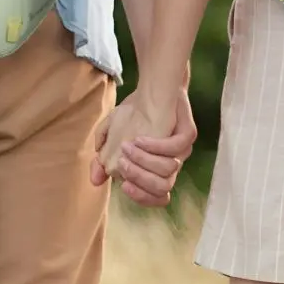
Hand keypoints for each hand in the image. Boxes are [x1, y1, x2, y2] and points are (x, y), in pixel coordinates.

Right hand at [90, 87, 195, 207]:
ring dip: (144, 161)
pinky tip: (139, 138)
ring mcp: (182, 150)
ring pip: (168, 170)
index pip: (157, 197)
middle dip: (139, 179)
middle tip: (122, 163)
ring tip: (127, 147)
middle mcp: (172, 164)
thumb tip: (95, 180)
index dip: (141, 197)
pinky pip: (175, 148)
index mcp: (157, 169)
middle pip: (162, 188)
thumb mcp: (112, 134)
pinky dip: (155, 146)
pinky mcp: (188, 134)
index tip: (123, 185)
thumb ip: (103, 157)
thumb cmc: (134, 113)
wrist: (153, 86)